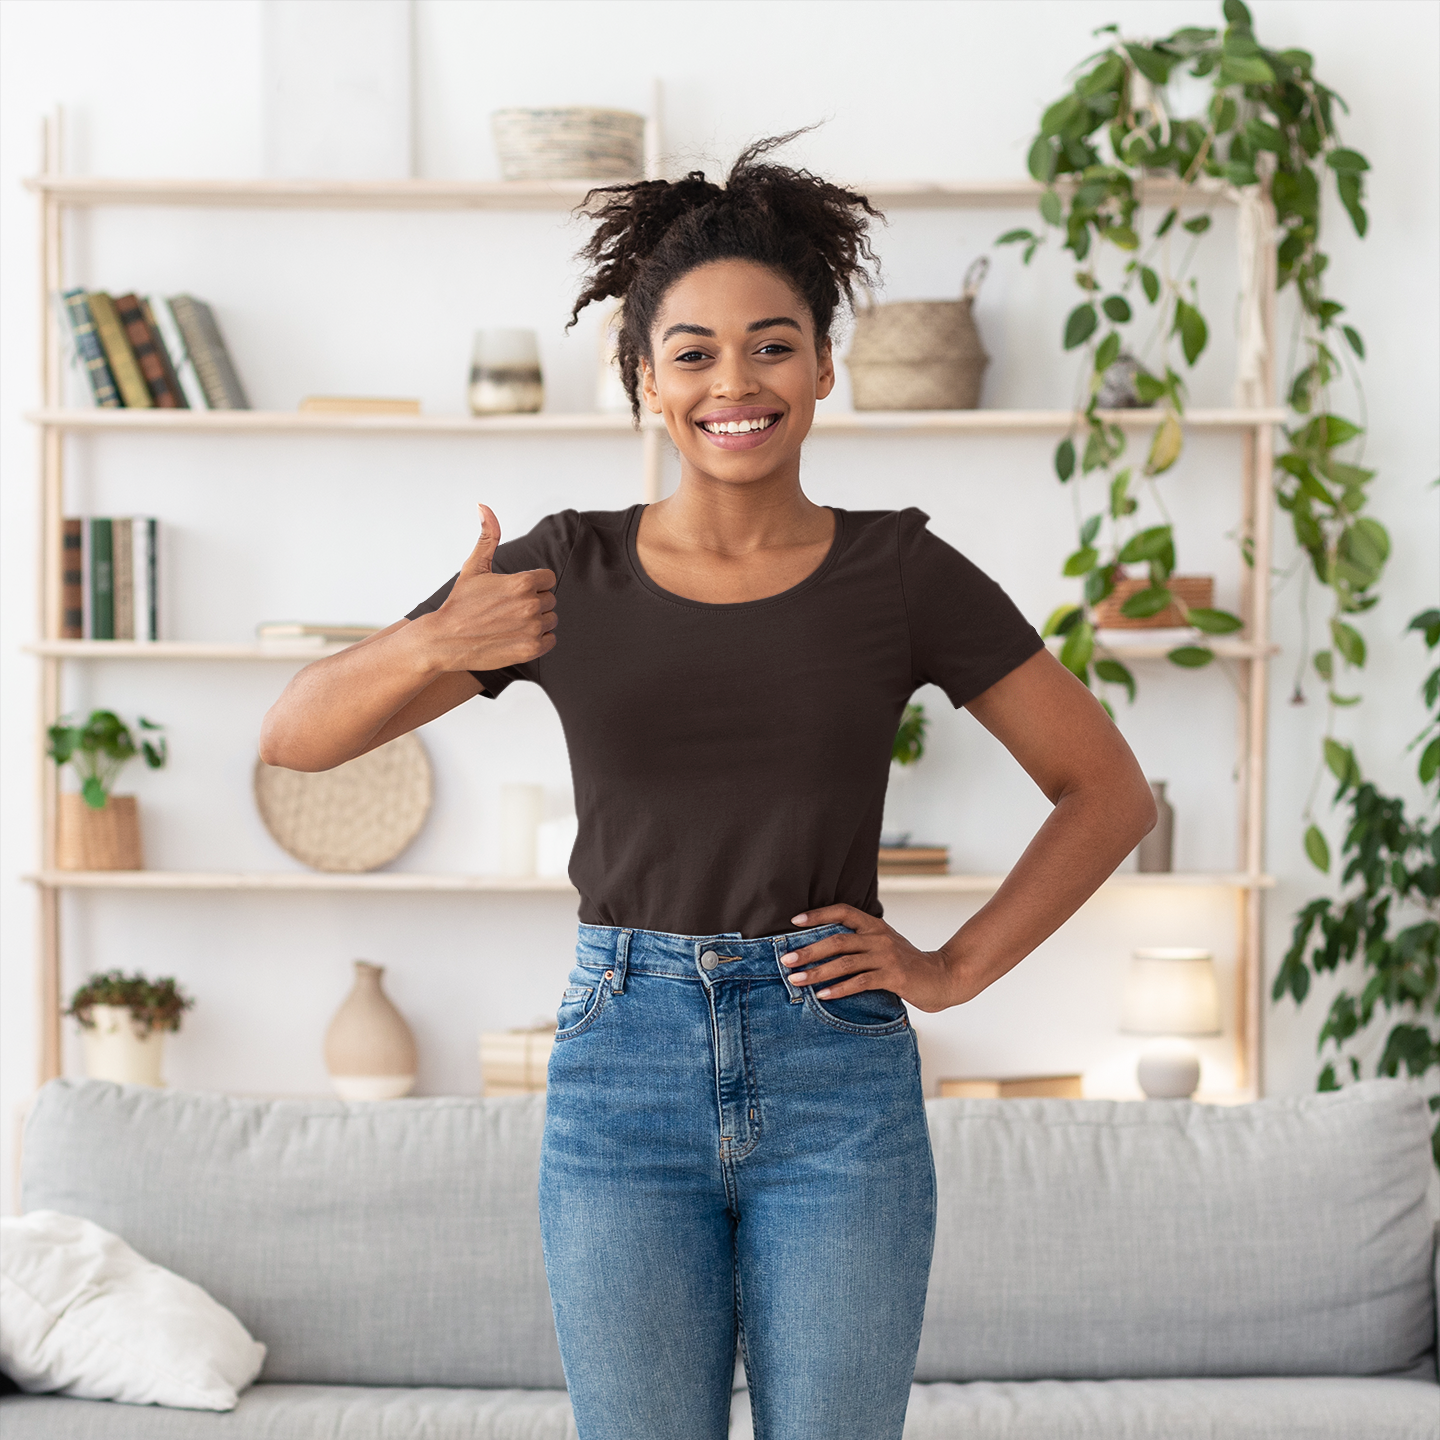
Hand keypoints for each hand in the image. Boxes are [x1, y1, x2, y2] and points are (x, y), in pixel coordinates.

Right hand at [421, 503, 557, 673]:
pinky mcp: (531, 649)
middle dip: (533, 602)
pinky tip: (516, 636)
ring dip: (537, 622)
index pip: (548, 579)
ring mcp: (532, 629)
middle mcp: (530, 605)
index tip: (513, 592)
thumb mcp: (474, 567)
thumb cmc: (459, 602)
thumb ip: (488, 536)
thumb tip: (484, 506)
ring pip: (551, 620)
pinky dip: (538, 640)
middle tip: (507, 609)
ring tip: (510, 623)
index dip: (533, 584)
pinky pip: (550, 640)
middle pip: (549, 599)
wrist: (445, 640)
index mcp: (522, 583)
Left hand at [782, 904, 965, 1013]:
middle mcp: (879, 937)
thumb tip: (823, 948)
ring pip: (844, 962)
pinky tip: (822, 996)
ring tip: (796, 980)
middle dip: (808, 950)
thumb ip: (861, 943)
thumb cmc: (907, 964)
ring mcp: (887, 956)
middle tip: (786, 960)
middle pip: (837, 940)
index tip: (794, 921)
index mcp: (875, 926)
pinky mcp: (893, 976)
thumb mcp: (884, 946)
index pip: (843, 911)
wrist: (942, 977)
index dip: (819, 914)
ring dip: (817, 972)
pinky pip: (860, 982)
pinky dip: (838, 989)